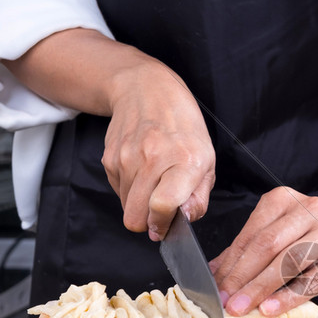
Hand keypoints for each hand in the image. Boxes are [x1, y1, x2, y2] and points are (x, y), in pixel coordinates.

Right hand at [2, 29, 214, 239]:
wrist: (147, 90)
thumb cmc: (184, 129)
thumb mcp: (207, 162)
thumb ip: (199, 197)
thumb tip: (185, 220)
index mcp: (185, 161)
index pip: (162, 206)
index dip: (161, 224)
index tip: (165, 226)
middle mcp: (154, 158)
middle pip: (136, 216)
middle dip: (148, 222)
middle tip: (160, 211)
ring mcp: (127, 158)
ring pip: (125, 207)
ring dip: (138, 203)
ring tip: (154, 182)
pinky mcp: (110, 158)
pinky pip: (117, 191)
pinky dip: (129, 189)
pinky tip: (141, 170)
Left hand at [209, 187, 317, 316]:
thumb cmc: (306, 240)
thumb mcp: (275, 235)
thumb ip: (244, 251)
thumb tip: (212, 273)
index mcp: (284, 200)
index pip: (251, 234)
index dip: (230, 263)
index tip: (215, 287)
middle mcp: (309, 211)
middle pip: (268, 245)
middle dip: (242, 276)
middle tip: (224, 301)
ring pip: (288, 261)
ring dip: (260, 287)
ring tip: (241, 307)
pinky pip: (310, 282)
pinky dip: (287, 297)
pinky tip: (269, 308)